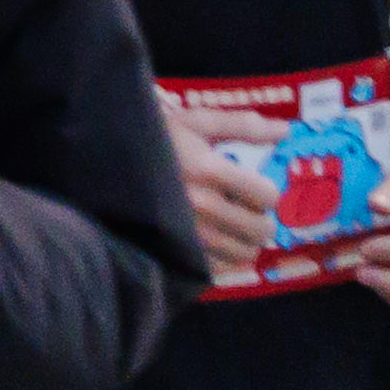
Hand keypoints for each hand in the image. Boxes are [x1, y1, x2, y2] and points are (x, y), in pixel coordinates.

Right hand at [160, 86, 279, 287]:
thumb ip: (241, 126)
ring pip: (245, 252)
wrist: (102, 164)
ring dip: (244, 239)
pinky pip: (222, 267)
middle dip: (258, 217)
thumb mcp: (193, 123)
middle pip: (261, 228)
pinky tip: (211, 239)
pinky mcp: (179, 255)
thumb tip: (287, 129)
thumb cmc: (152, 139)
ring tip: (228, 224)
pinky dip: (224, 256)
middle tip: (242, 208)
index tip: (248, 186)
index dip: (262, 190)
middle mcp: (203, 205)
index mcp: (209, 170)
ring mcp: (190, 235)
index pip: (267, 195)